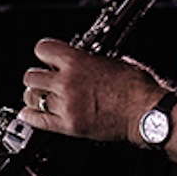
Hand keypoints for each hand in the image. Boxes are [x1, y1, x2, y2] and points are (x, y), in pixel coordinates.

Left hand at [17, 38, 166, 142]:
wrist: (146, 113)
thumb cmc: (137, 87)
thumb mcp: (112, 61)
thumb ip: (89, 61)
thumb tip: (80, 61)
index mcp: (77, 62)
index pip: (42, 49)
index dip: (45, 53)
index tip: (48, 58)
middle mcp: (67, 82)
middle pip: (31, 76)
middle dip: (38, 76)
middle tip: (46, 80)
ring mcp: (66, 105)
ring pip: (31, 97)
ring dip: (34, 96)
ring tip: (41, 97)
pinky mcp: (69, 126)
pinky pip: (37, 121)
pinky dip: (30, 116)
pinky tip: (29, 113)